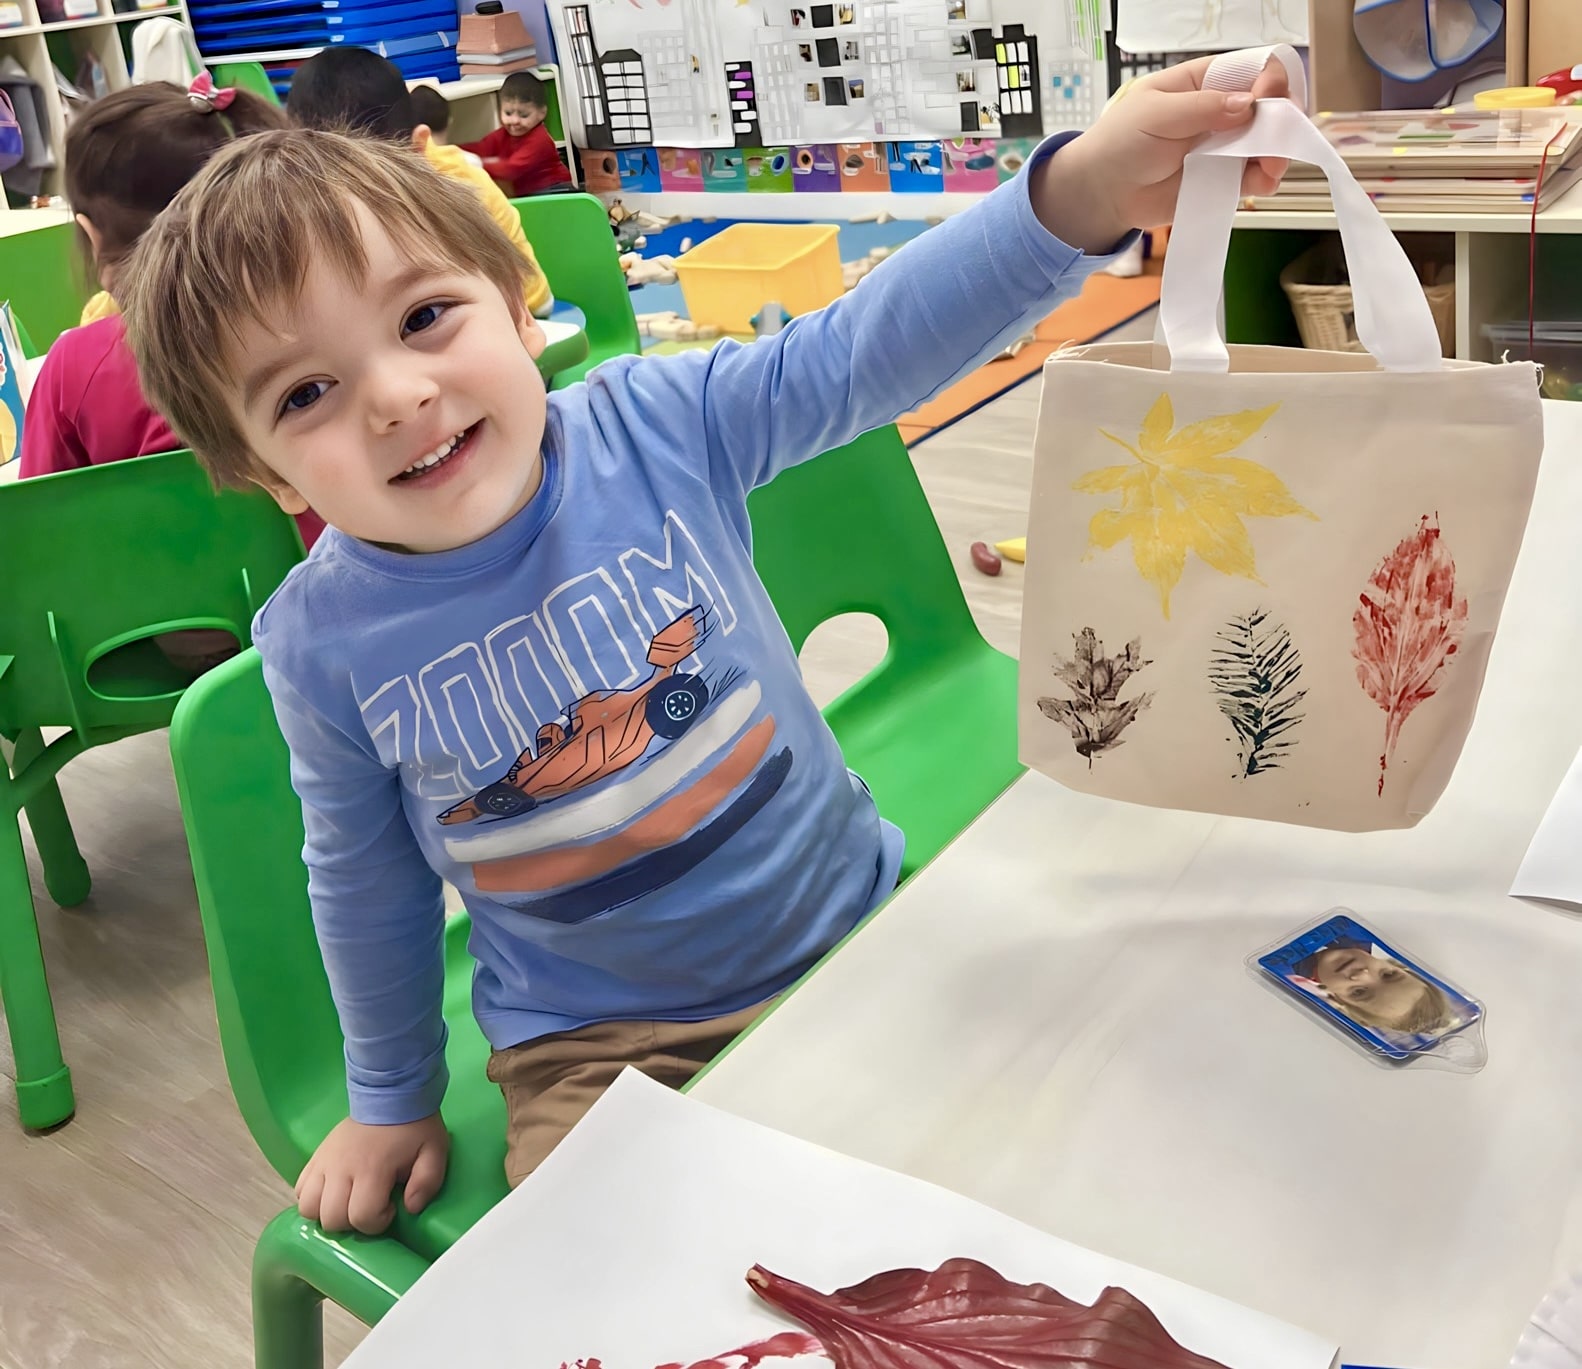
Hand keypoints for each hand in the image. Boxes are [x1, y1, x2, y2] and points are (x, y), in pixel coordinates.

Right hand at [295, 1113, 449, 1234]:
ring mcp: (323, 1162)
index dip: (378, 1222)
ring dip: (327, 1213)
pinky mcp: (315, 1156)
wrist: (390, 1093)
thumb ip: (427, 1183)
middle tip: (369, 1205)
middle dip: (352, 1222)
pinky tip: (332, 1192)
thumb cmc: (413, 1126)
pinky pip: (299, 1189)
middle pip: (331, 1218)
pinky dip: (313, 1198)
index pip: (362, 1216)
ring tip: (348, 1202)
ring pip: (308, 1208)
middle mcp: (341, 1169)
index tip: (390, 1207)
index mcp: (372, 1169)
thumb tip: (410, 1208)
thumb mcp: (434, 1151)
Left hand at [1032, 52, 1293, 253]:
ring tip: (1268, 168)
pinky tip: (1261, 183)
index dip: (1268, 81)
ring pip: (1268, 143)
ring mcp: (1224, 146)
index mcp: (1205, 82)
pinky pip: (1254, 176)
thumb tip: (1249, 105)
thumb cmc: (1121, 142)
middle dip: (1281, 119)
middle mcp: (1222, 111)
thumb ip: (1203, 108)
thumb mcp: (1156, 113)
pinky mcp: (1222, 179)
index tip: (1266, 100)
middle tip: (1277, 140)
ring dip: (1277, 152)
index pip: (1253, 70)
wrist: (1103, 192)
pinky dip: (1264, 179)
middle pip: (1270, 106)